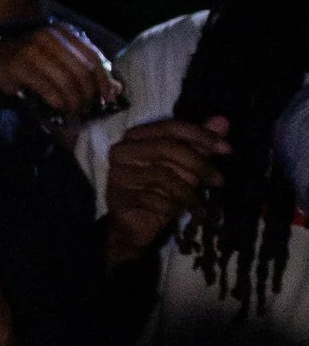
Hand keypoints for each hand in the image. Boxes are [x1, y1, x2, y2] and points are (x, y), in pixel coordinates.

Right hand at [0, 19, 122, 122]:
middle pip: (83, 71)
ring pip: (68, 81)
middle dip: (88, 96)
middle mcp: (49, 36)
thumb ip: (84, 70)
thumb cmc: (27, 62)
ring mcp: (32, 48)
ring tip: (74, 114)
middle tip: (86, 111)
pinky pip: (48, 88)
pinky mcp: (18, 64)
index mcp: (63, 32)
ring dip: (74, 103)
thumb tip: (117, 89)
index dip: (104, 81)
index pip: (94, 57)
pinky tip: (59, 110)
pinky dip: (58, 102)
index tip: (107, 100)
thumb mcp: (58, 60)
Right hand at [104, 113, 228, 264]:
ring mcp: (117, 173)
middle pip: (166, 148)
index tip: (228, 149)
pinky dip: (173, 208)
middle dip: (198, 164)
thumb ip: (200, 144)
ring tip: (198, 204)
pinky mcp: (118, 196)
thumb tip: (224, 121)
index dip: (201, 135)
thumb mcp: (184, 168)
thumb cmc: (160, 191)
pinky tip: (179, 212)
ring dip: (187, 192)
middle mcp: (122, 150)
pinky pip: (154, 199)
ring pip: (162, 176)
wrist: (136, 225)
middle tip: (220, 181)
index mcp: (137, 136)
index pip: (171, 126)